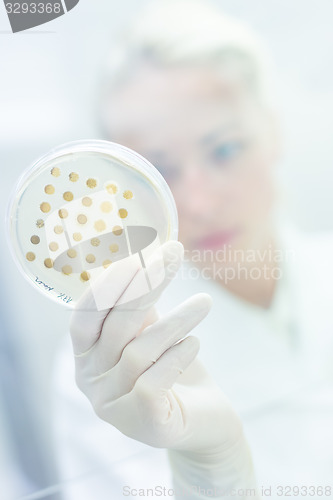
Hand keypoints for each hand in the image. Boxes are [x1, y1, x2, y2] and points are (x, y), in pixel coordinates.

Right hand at [69, 240, 259, 497]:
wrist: (204, 420)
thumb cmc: (172, 368)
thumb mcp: (150, 332)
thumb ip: (139, 308)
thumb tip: (144, 259)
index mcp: (86, 355)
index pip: (84, 315)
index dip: (109, 284)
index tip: (139, 254)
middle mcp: (91, 381)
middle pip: (115, 327)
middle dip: (146, 285)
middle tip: (174, 255)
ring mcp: (113, 406)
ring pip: (140, 351)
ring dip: (176, 321)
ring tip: (204, 302)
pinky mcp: (142, 423)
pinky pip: (155, 380)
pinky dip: (178, 356)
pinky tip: (194, 344)